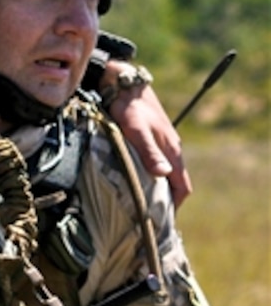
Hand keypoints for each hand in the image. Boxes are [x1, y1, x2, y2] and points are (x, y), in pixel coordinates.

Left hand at [105, 62, 191, 206]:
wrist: (123, 84)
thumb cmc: (129, 107)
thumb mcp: (136, 131)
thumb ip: (149, 152)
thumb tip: (163, 175)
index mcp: (172, 151)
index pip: (182, 187)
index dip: (175, 206)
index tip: (162, 222)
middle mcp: (170, 150)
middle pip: (174, 183)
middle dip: (165, 202)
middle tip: (149, 219)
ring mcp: (160, 145)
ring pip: (164, 174)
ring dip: (156, 190)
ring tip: (140, 206)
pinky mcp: (149, 140)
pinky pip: (154, 164)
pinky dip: (148, 177)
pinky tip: (134, 183)